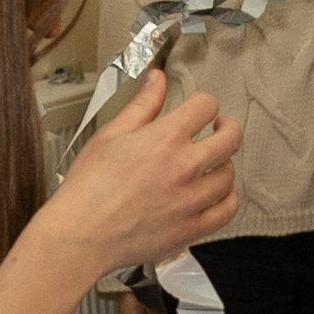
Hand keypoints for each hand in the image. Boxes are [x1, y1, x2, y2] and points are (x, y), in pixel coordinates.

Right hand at [33, 69, 240, 277]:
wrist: (82, 234)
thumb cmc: (89, 188)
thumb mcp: (111, 134)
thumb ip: (142, 105)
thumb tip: (156, 79)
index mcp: (164, 139)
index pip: (205, 106)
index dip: (203, 103)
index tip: (200, 109)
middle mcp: (184, 168)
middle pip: (231, 139)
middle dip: (227, 127)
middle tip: (219, 129)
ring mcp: (192, 200)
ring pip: (230, 174)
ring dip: (222, 165)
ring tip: (210, 164)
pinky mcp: (193, 228)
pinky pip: (227, 209)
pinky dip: (227, 198)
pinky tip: (216, 193)